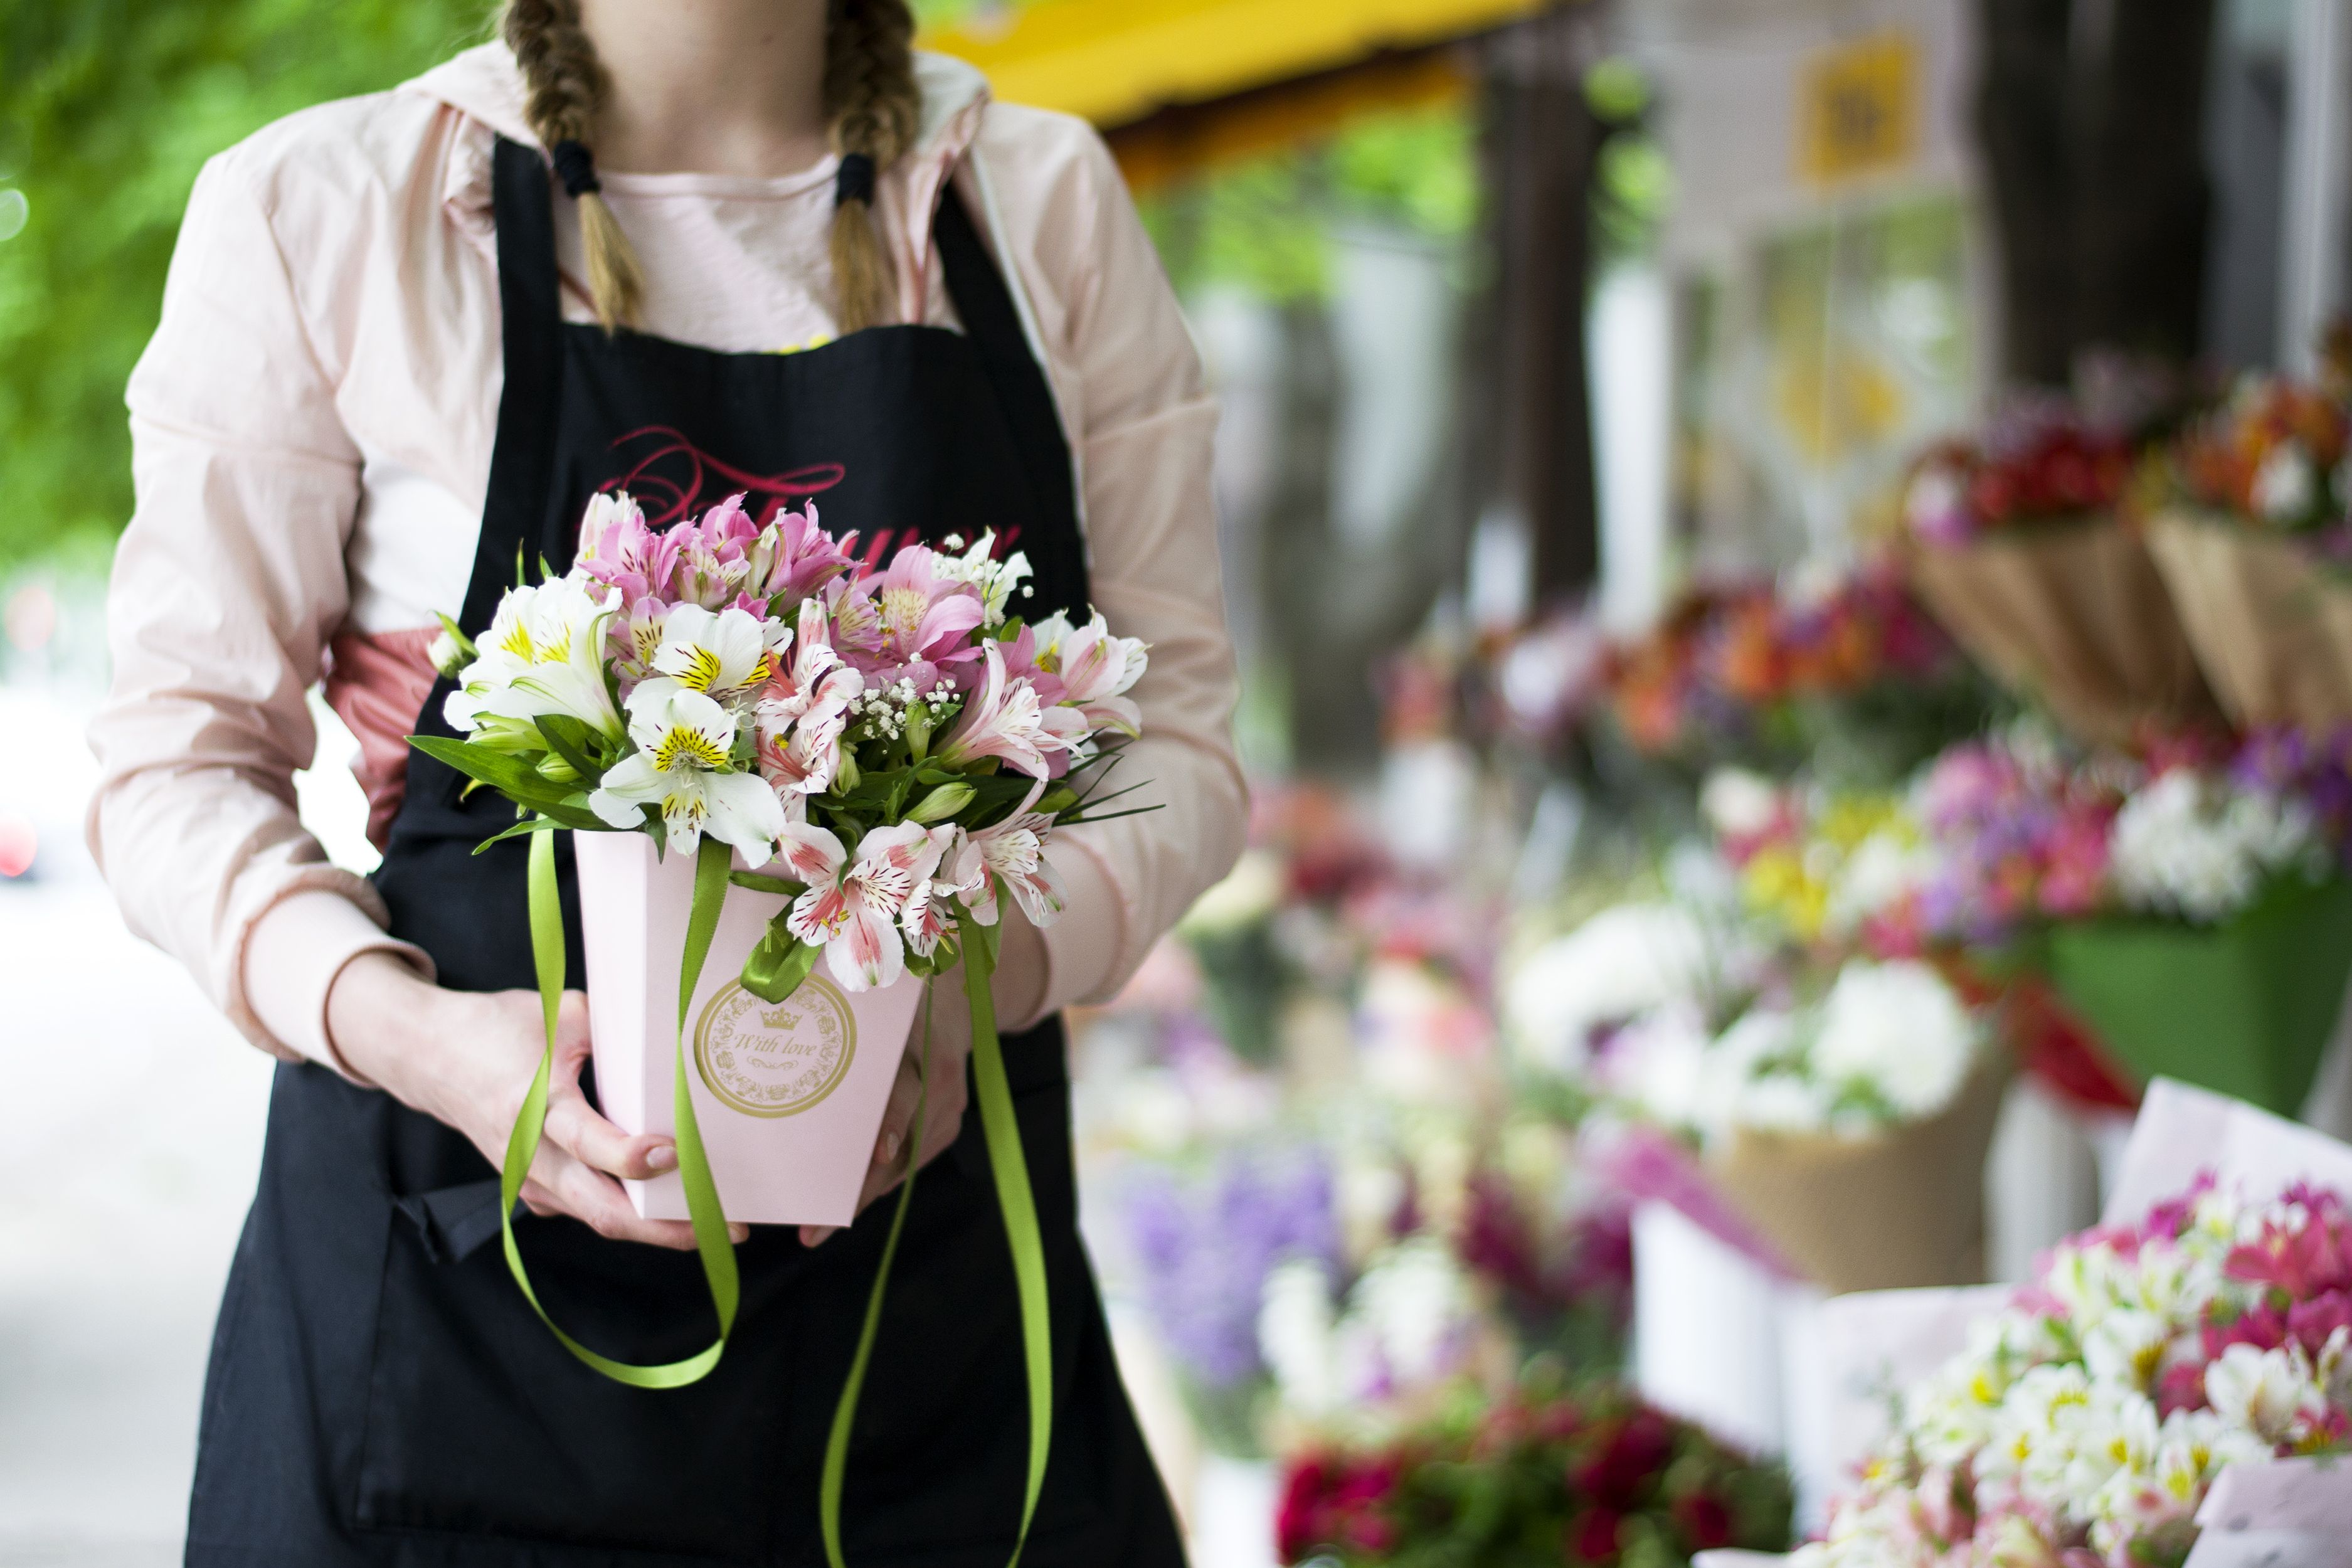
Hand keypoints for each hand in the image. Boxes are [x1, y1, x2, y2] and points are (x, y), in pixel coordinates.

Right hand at [325, 951, 745, 1251]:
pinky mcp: (533, 1188)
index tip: (673, 1153)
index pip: (586, 1141)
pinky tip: (673, 1211)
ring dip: (656, 1228)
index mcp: (534, 1104)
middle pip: (600, 1210)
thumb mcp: (560, 1013)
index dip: (630, 1157)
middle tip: (728, 1227)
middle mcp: (531, 1154)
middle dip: (666, 1226)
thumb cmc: (496, 1027)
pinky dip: (629, 1216)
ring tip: (718, 1225)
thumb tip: (682, 1040)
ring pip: (597, 1218)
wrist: (429, 1056)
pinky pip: (586, 1210)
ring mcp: (529, 1179)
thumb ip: (618, 1031)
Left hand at [799, 970, 971, 1247]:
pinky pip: (911, 1164)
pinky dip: (879, 1185)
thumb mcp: (879, 993)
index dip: (894, 1124)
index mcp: (928, 1048)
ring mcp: (950, 1109)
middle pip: (903, 1147)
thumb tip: (787, 1020)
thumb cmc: (901, 994)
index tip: (876, 1156)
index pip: (910, 1091)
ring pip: (905, 1164)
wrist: (956, 995)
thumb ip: (848, 1009)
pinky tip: (847, 1203)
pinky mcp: (947, 1125)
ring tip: (819, 1227)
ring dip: (863, 1196)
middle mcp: (943, 1085)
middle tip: (815, 1227)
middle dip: (859, 1190)